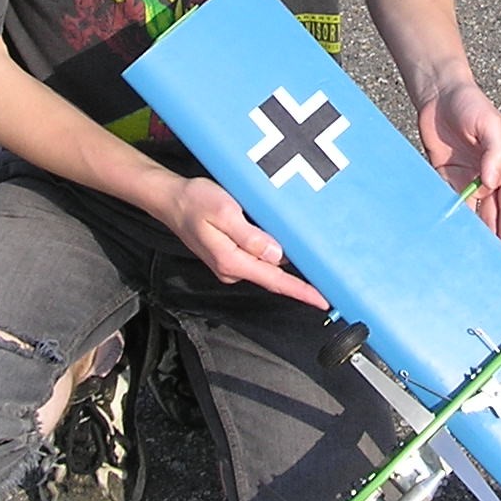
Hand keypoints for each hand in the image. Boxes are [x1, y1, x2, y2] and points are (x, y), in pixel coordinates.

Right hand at [162, 176, 329, 309]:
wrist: (170, 200)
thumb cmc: (193, 202)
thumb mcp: (224, 212)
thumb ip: (250, 236)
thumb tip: (275, 254)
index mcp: (232, 260)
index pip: (275, 281)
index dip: (302, 292)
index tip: (323, 300)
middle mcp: (232, 268)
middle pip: (275, 277)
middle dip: (302, 281)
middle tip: (330, 280)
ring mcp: (231, 263)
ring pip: (267, 266)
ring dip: (288, 263)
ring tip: (312, 258)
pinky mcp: (230, 255)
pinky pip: (258, 258)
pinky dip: (274, 253)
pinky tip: (284, 244)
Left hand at [419, 81, 500, 251]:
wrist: (439, 92)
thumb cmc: (471, 103)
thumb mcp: (490, 123)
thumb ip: (493, 152)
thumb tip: (492, 180)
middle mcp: (488, 177)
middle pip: (490, 215)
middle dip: (490, 238)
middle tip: (486, 263)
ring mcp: (466, 178)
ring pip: (470, 211)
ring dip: (468, 230)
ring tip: (464, 254)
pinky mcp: (444, 175)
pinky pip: (448, 199)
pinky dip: (448, 213)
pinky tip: (445, 230)